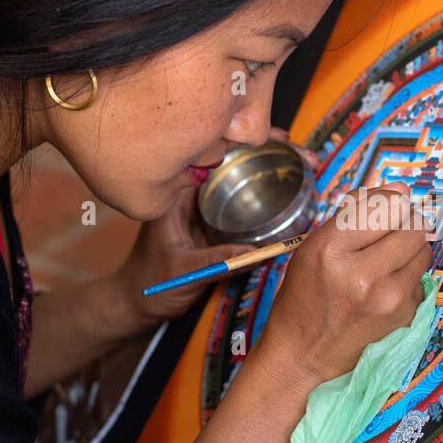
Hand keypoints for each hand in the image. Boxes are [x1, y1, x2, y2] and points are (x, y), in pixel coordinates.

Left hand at [114, 128, 318, 329]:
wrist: (136, 303)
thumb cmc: (148, 285)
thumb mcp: (183, 272)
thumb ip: (216, 261)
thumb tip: (254, 251)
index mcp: (177, 194)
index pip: (215, 155)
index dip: (248, 142)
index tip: (278, 139)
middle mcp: (194, 194)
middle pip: (236, 161)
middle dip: (271, 153)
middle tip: (305, 157)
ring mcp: (208, 208)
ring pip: (243, 179)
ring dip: (273, 170)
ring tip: (306, 166)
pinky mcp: (218, 224)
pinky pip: (246, 202)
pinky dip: (268, 195)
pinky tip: (292, 192)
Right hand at [251, 182, 432, 393]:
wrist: (303, 356)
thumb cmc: (304, 297)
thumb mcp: (313, 248)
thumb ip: (355, 215)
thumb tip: (402, 190)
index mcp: (332, 249)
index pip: (387, 202)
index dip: (390, 199)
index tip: (384, 206)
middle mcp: (363, 273)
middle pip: (413, 224)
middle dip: (404, 221)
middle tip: (387, 232)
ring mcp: (388, 299)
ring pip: (424, 249)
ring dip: (409, 248)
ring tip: (384, 261)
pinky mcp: (403, 317)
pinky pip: (421, 279)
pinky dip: (408, 277)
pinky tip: (384, 289)